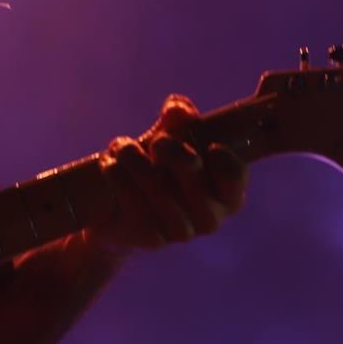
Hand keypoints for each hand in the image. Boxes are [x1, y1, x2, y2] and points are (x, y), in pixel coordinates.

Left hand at [89, 94, 247, 253]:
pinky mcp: (150, 237)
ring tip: (121, 147)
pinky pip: (129, 195)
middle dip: (166, 144)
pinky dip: (115, 172)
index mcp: (228, 194)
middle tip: (156, 140)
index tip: (207, 144)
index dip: (221, 155)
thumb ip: (178, 123)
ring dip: (131, 154)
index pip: (233, 173)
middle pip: (190, 167)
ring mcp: (181, 230)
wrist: (118, 215)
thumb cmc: (156, 172)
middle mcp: (210, 218)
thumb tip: (177, 107)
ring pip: (155, 180)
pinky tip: (109, 164)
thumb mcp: (170, 143)